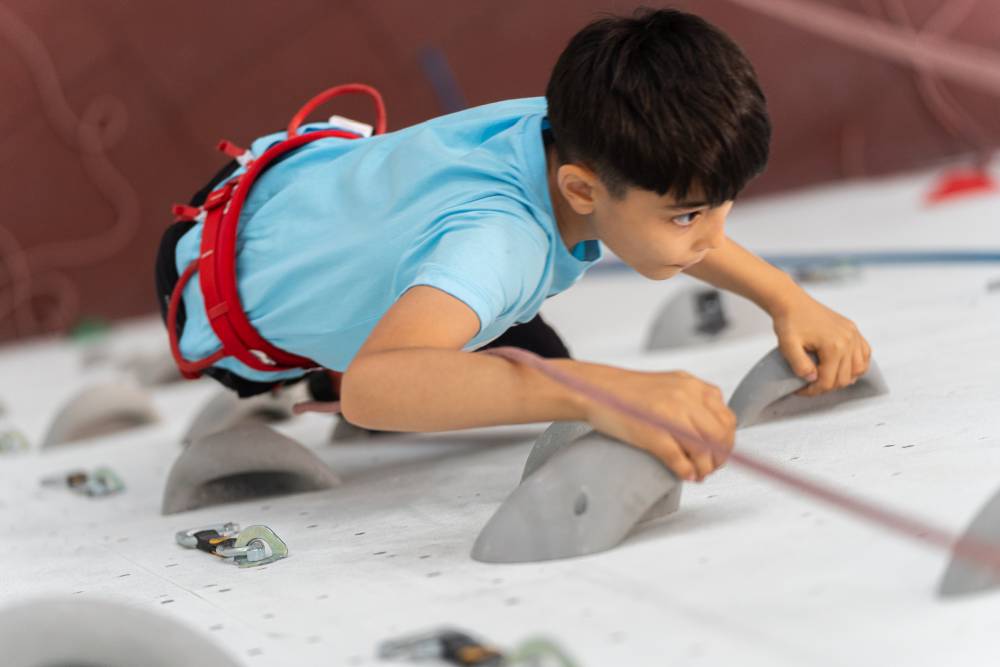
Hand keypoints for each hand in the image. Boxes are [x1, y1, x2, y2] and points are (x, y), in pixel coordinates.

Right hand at [583, 368, 735, 481]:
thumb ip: (696, 401)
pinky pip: (679, 459)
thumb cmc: (631, 392)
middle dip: (720, 458)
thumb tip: (716, 431)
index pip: (727, 419)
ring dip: (705, 469)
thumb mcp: (671, 385)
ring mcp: (670, 415)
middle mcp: (686, 397)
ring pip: (704, 450)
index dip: (727, 441)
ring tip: (698, 474)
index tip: (720, 452)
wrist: (597, 389)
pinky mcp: (653, 433)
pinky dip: (686, 471)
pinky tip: (685, 475)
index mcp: (692, 386)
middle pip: (720, 436)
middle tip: (711, 468)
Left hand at [770, 292, 871, 396]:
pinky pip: (864, 354)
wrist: (792, 302)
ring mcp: (854, 334)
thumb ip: (799, 365)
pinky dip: (857, 365)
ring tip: (824, 378)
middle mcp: (849, 341)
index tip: (799, 390)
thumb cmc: (789, 322)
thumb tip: (812, 379)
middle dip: (826, 386)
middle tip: (809, 385)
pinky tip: (843, 367)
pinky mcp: (853, 330)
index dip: (813, 391)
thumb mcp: (788, 345)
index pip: (829, 381)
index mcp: (834, 346)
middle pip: (844, 379)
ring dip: (842, 378)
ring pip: (858, 370)